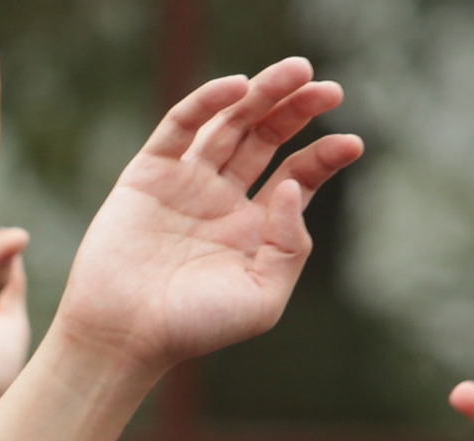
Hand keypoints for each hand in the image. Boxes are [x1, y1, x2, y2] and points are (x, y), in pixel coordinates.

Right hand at [46, 59, 360, 374]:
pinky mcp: (148, 175)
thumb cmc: (192, 328)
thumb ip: (290, 245)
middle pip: (267, 138)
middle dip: (299, 109)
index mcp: (252, 229)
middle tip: (330, 89)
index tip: (351, 144)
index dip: (325, 154)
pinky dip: (206, 102)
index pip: (297, 174)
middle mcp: (221, 200)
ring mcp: (184, 184)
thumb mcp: (263, 298)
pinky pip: (180, 127)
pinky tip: (238, 87)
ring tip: (298, 70)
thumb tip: (292, 184)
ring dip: (263, 93)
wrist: (122, 336)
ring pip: (230, 123)